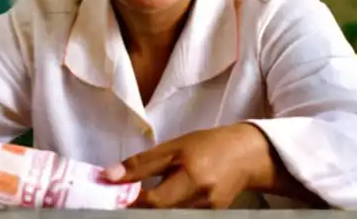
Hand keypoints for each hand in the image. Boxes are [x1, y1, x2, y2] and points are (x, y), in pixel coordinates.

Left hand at [103, 123, 264, 208]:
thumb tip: (110, 175)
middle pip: (161, 213)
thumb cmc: (207, 145)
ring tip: (139, 197)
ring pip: (170, 215)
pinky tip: (161, 199)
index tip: (113, 195)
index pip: (155, 201)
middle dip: (139, 207)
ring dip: (151, 209)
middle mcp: (202, 200)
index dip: (131, 200)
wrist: (246, 156)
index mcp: (192, 177)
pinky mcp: (211, 217)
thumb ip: (142, 163)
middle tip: (123, 198)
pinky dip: (167, 209)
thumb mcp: (174, 147)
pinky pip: (181, 214)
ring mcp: (208, 212)